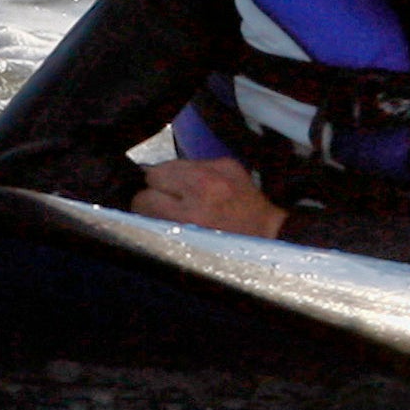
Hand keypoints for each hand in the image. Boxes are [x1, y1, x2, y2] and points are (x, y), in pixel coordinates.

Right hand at [131, 155, 288, 238]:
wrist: (269, 233)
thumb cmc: (227, 247)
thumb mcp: (191, 245)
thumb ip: (163, 225)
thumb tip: (140, 208)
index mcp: (191, 216)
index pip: (144, 200)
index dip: (142, 207)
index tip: (148, 213)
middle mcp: (203, 188)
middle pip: (154, 175)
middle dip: (155, 189)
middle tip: (166, 203)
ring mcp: (217, 171)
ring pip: (171, 163)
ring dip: (171, 178)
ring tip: (182, 194)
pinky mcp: (227, 162)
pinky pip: (193, 161)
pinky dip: (192, 173)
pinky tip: (201, 187)